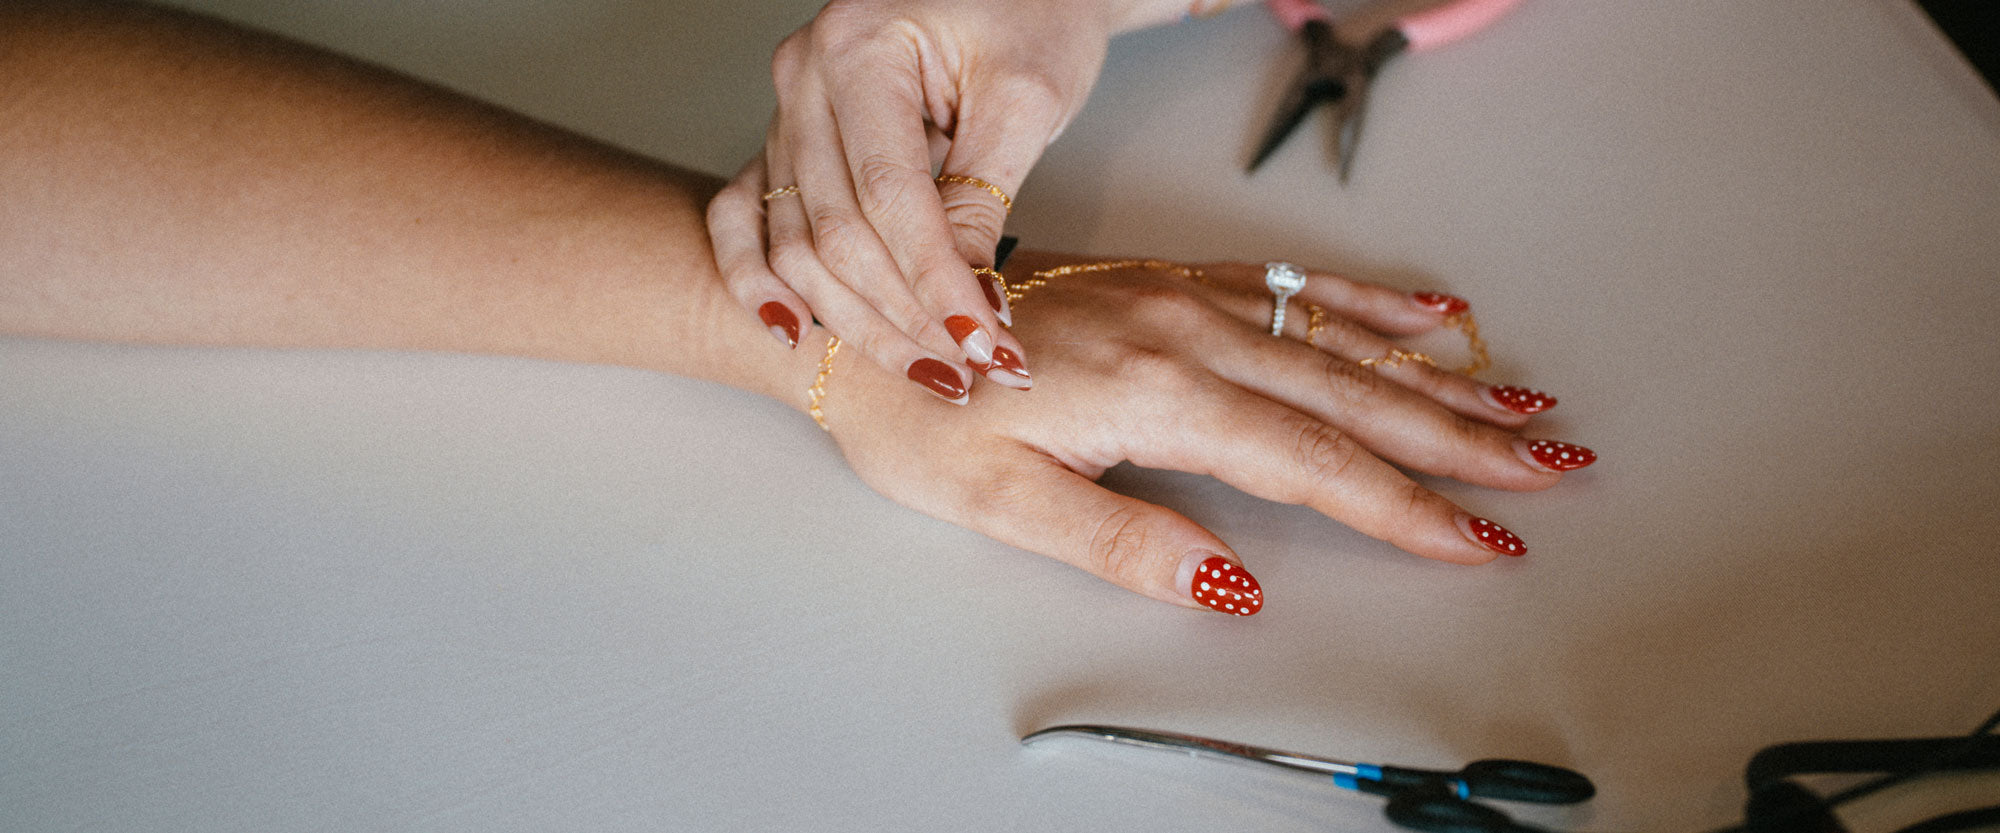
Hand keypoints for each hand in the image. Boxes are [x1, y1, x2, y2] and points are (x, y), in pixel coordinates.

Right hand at [706, 0, 1122, 404]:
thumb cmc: (1031, 17)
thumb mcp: (1027, 100)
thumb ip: (983, 199)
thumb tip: (965, 305)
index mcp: (859, 47)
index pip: (889, 194)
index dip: (935, 282)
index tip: (985, 344)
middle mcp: (802, 76)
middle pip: (833, 231)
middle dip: (903, 316)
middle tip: (970, 373)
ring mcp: (783, 108)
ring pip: (794, 243)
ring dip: (856, 321)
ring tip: (927, 370)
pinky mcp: (784, 139)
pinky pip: (742, 218)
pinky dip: (759, 280)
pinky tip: (795, 333)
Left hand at [814, 252, 1593, 614]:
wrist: (867, 310)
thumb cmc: (921, 410)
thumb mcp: (1000, 500)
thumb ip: (1121, 542)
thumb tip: (1227, 587)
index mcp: (1155, 394)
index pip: (1313, 462)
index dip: (1405, 505)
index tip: (1481, 536)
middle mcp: (1186, 335)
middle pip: (1351, 397)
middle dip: (1458, 438)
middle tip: (1549, 464)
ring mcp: (1185, 298)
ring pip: (1337, 342)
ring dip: (1435, 376)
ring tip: (1520, 399)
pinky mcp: (1172, 281)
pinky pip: (1292, 287)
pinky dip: (1367, 303)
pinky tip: (1425, 310)